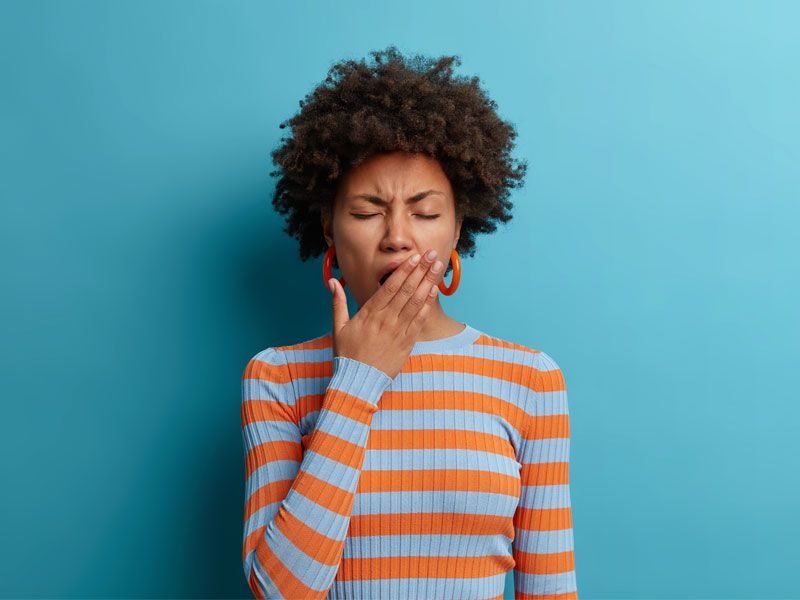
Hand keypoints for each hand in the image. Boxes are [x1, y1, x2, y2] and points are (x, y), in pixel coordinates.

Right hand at [328, 250, 443, 378]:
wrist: (358, 381)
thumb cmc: (347, 354)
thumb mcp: (338, 327)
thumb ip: (337, 302)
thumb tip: (332, 282)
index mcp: (369, 313)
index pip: (390, 286)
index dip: (404, 270)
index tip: (415, 257)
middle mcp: (386, 319)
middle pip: (407, 289)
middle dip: (421, 270)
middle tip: (431, 254)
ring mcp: (398, 331)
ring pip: (416, 302)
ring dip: (428, 282)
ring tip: (437, 267)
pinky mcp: (407, 343)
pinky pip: (420, 320)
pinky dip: (428, 304)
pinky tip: (434, 291)